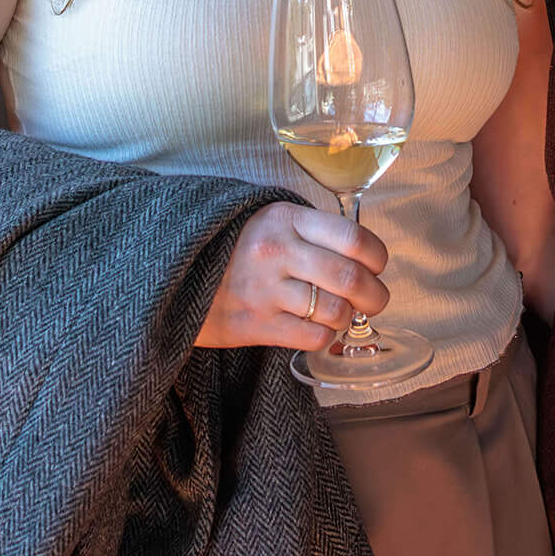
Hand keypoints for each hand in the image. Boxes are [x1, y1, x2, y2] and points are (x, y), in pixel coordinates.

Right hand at [199, 201, 388, 352]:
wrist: (177, 273)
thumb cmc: (236, 247)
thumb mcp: (270, 221)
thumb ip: (313, 230)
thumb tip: (365, 255)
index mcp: (285, 219)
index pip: (352, 237)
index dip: (377, 256)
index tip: (377, 265)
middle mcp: (277, 252)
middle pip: (350, 278)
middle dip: (374, 295)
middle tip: (373, 300)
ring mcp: (265, 290)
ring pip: (335, 311)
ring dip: (347, 317)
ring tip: (340, 313)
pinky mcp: (255, 325)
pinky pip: (312, 337)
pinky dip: (325, 336)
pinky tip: (317, 328)